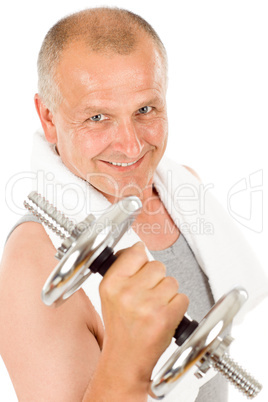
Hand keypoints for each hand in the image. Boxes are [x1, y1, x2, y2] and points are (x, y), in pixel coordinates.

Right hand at [99, 241, 188, 388]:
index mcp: (112, 284)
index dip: (142, 261)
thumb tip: (139, 248)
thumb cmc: (121, 327)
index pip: (136, 252)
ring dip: (168, 294)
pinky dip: (177, 307)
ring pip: (172, 282)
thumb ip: (122, 268)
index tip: (141, 269)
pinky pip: (183, 298)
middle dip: (156, 279)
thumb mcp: (110, 294)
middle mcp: (128, 292)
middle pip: (157, 266)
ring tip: (155, 307)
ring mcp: (147, 304)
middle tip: (147, 296)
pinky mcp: (165, 317)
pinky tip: (164, 316)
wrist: (126, 358)